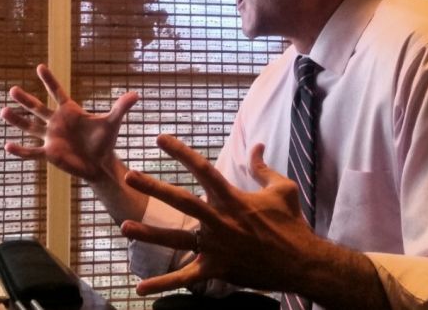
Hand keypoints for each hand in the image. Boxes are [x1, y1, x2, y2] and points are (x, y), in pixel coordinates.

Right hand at [0, 64, 138, 181]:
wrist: (99, 163)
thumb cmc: (104, 141)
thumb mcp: (112, 122)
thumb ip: (121, 107)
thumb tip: (136, 94)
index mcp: (70, 111)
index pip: (57, 92)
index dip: (49, 81)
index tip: (39, 67)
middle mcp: (56, 122)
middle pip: (37, 108)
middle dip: (25, 100)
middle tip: (12, 90)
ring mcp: (50, 137)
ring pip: (30, 127)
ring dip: (16, 120)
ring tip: (2, 111)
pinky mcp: (49, 153)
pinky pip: (31, 151)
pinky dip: (19, 150)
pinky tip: (7, 146)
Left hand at [120, 135, 316, 295]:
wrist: (302, 262)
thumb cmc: (292, 224)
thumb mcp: (282, 189)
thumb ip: (263, 168)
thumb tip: (256, 146)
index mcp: (233, 198)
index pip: (203, 169)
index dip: (181, 152)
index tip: (160, 139)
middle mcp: (220, 220)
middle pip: (182, 201)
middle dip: (154, 188)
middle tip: (130, 176)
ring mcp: (217, 246)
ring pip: (177, 239)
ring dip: (149, 234)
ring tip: (124, 227)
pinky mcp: (216, 269)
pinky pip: (186, 277)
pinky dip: (163, 283)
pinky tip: (140, 288)